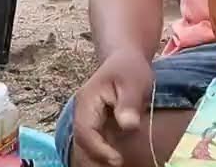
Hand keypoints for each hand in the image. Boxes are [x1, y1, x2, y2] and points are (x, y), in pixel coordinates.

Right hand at [71, 49, 152, 166]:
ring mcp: (87, 119)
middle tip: (117, 165)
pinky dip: (101, 152)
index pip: (85, 132)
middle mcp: (82, 113)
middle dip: (96, 158)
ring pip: (86, 144)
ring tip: (116, 164)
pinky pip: (94, 141)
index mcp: (86, 102)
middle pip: (82, 142)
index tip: (117, 159)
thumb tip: (129, 126)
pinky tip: (114, 159)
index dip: (99, 149)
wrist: (125, 59)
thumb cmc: (130, 69)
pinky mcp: (96, 124)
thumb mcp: (134, 82)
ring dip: (97, 157)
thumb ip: (129, 103)